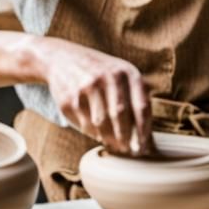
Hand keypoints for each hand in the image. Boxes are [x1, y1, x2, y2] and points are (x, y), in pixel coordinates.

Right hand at [35, 37, 152, 154]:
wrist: (63, 59)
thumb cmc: (101, 73)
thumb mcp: (121, 74)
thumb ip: (135, 97)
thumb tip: (145, 136)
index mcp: (127, 72)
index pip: (141, 106)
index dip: (144, 130)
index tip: (145, 146)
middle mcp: (108, 77)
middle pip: (120, 115)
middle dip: (125, 137)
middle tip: (128, 150)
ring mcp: (86, 87)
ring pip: (101, 123)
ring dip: (109, 138)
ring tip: (113, 144)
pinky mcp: (69, 98)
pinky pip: (85, 125)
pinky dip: (93, 133)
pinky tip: (97, 133)